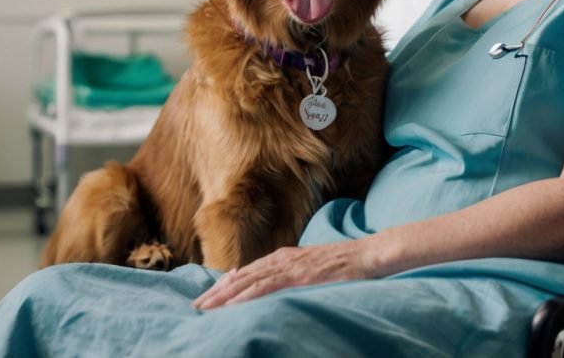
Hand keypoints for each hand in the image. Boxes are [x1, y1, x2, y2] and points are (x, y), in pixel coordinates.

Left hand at [192, 241, 374, 309]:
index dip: (226, 285)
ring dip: (225, 295)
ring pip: (249, 281)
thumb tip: (270, 286)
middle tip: (196, 306)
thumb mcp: (312, 267)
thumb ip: (291, 274)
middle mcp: (282, 259)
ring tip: (205, 308)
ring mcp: (290, 266)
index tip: (208, 297)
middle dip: (217, 292)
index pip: (248, 272)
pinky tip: (233, 304)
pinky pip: (267, 286)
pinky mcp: (299, 275)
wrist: (367, 255)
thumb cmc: (344, 264)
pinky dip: (247, 295)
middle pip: (242, 276)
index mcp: (284, 257)